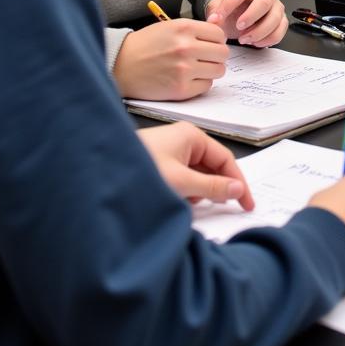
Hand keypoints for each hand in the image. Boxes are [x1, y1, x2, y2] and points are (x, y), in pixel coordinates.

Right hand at [113, 19, 227, 100]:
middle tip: (205, 59)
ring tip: (196, 69)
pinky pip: (206, 86)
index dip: (216, 41)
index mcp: (184, 28)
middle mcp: (186, 47)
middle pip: (223, 53)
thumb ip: (195, 29)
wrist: (120, 64)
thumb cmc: (145, 45)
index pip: (219, 35)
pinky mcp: (180, 89)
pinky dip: (200, 84)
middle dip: (216, 57)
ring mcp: (184, 69)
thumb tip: (220, 28)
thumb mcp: (169, 27)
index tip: (210, 46)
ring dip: (210, 71)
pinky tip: (187, 79)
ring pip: (218, 71)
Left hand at [137, 122, 254, 206]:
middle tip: (230, 209)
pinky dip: (186, 192)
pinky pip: (182, 178)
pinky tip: (179, 203)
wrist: (97, 171)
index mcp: (191, 136)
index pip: (226, 158)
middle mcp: (182, 141)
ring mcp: (169, 152)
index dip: (238, 182)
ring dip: (200, 191)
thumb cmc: (138, 170)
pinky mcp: (157, 165)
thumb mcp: (181, 183)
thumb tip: (237, 189)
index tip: (247, 203)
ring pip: (196, 174)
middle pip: (212, 165)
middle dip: (219, 187)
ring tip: (196, 206)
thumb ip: (213, 187)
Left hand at [206, 0, 287, 46]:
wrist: (241, 13)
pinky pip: (280, 31)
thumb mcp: (219, 4)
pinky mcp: (281, 20)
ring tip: (243, 39)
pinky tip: (254, 42)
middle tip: (238, 27)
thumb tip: (213, 20)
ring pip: (275, 19)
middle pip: (265, 2)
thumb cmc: (233, 7)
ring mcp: (276, 7)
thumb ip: (215, 10)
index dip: (229, 5)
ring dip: (258, 32)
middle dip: (251, 17)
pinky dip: (267, 40)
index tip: (217, 18)